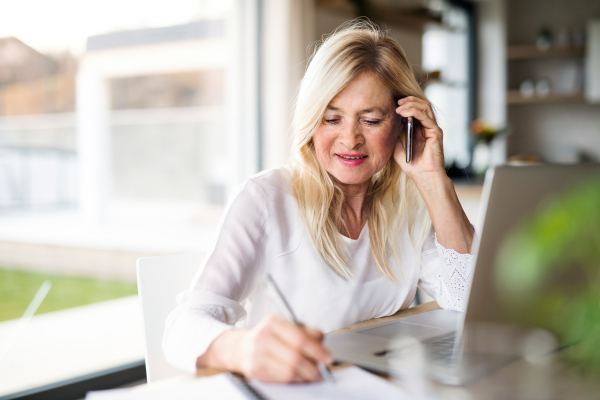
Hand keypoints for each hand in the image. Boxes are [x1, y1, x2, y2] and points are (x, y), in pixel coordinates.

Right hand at [198, 315, 332, 382]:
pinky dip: (295, 380)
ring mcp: (256, 354)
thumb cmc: (268, 336)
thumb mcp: (286, 326)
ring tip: (313, 375)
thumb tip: (321, 343)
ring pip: (289, 371)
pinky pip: (281, 379)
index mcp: (273, 321)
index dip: (317, 350)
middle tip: (322, 371)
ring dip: (305, 376)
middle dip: (313, 367)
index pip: (299, 338)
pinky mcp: (254, 371)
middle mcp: (262, 336)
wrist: (240, 347)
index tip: (328, 358)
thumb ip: (306, 332)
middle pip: (295, 357)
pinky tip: (299, 377)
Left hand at [393, 96, 446, 189]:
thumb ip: (395, 138)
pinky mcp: (436, 132)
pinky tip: (403, 113)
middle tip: (397, 102)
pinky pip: (425, 117)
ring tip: (398, 107)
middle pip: (421, 105)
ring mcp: (433, 128)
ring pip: (425, 107)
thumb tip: (391, 126)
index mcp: (420, 130)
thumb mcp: (398, 150)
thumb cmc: (413, 166)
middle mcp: (427, 127)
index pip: (415, 110)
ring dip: (411, 104)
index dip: (405, 105)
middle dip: (409, 100)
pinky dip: (414, 112)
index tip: (393, 105)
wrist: (424, 177)